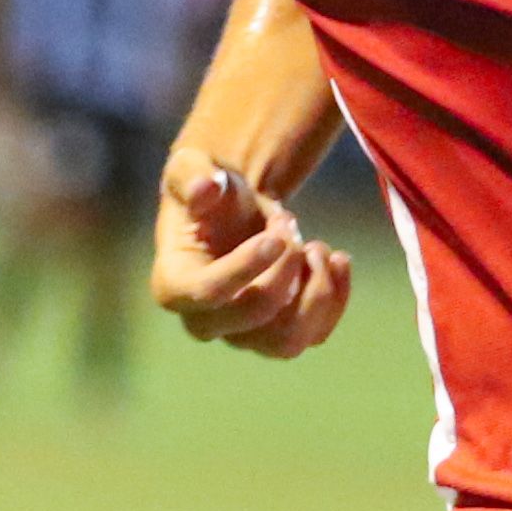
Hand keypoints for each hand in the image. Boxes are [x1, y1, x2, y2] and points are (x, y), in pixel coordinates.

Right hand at [155, 156, 349, 358]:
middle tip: (289, 225)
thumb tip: (205, 189)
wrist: (236, 213)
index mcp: (173, 284)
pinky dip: (336, 297)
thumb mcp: (192, 168)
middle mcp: (205, 322)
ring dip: (316, 292)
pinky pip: (315, 335)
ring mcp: (244, 335)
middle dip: (286, 268)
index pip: (208, 292)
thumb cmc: (209, 191)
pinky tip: (338, 258)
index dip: (246, 267)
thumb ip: (193, 175)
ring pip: (287, 342)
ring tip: (318, 247)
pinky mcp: (280, 334)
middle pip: (254, 317)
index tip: (278, 235)